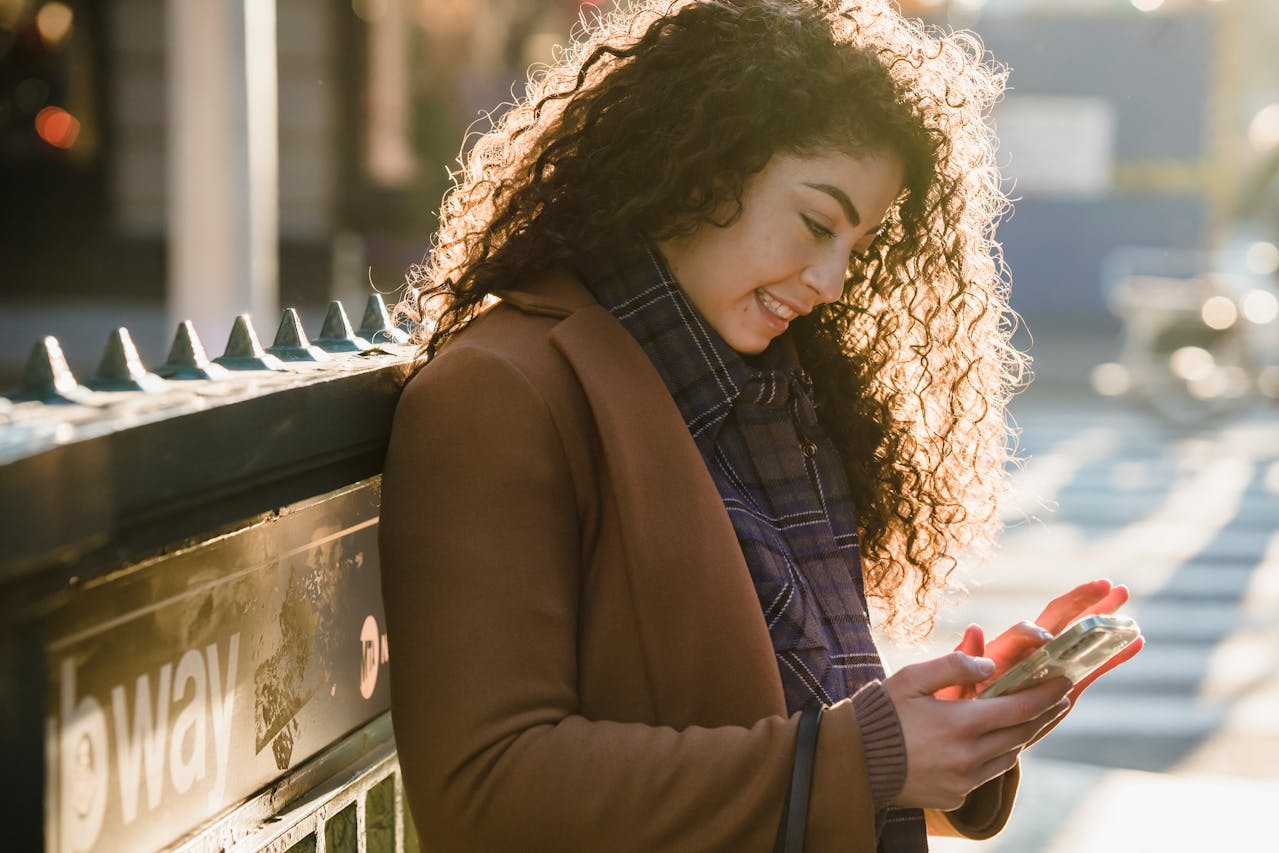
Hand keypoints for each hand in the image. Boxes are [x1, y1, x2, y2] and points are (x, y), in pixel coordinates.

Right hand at [884, 652, 1070, 809]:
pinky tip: (993, 743)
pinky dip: (996, 756)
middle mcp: (968, 755)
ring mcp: (964, 780)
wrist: (855, 761)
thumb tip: (989, 664)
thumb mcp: (912, 678)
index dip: (1047, 693)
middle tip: (1059, 698)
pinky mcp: (956, 795)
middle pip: (1022, 733)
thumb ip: (953, 666)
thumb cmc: (881, 713)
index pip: (1020, 707)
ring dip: (1023, 736)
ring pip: (1009, 756)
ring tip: (1030, 718)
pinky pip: (987, 774)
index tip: (1065, 681)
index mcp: (961, 722)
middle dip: (1044, 713)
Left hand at [939, 579, 1144, 733]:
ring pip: (1081, 638)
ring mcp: (1051, 668)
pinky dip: (1114, 655)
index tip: (1045, 641)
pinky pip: (1093, 667)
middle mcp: (1030, 654)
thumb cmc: (958, 705)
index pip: (1024, 632)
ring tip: (1125, 599)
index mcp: (1005, 652)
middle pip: (1058, 620)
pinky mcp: (1066, 686)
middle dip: (1083, 602)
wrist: (972, 733)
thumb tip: (974, 630)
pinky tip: (1137, 642)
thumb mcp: (956, 685)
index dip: (1035, 633)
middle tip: (1109, 585)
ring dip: (1104, 620)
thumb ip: (964, 660)